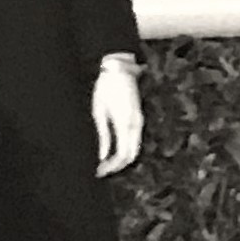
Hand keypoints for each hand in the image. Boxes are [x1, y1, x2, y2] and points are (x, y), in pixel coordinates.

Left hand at [92, 60, 143, 176]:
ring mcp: (140, 121)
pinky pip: (135, 140)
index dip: (112, 167)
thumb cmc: (105, 88)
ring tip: (106, 163)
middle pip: (131, 155)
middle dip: (118, 166)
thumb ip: (104, 136)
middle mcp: (136, 125)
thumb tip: (103, 156)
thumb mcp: (99, 111)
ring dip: (122, 159)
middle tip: (102, 171)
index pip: (122, 154)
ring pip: (135, 148)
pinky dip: (126, 149)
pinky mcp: (139, 118)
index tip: (100, 172)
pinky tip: (114, 151)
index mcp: (124, 124)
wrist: (120, 68)